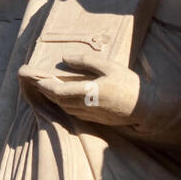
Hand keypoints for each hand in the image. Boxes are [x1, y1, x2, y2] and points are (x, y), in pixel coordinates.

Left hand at [19, 52, 142, 126]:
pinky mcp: (95, 120)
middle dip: (46, 92)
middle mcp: (86, 106)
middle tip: (36, 83)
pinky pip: (74, 113)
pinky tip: (64, 98)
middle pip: (59, 101)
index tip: (35, 79)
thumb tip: (65, 59)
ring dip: (54, 99)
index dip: (45, 86)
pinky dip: (65, 105)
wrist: (145, 108)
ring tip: (47, 89)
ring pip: (65, 108)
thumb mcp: (109, 66)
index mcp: (89, 92)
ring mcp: (90, 115)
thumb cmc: (128, 84)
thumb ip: (86, 62)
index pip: (59, 92)